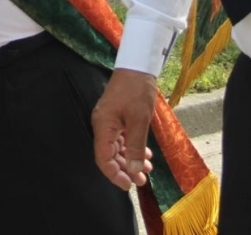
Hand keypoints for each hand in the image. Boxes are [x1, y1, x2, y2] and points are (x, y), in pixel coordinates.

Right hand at [91, 69, 156, 189]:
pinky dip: (132, 148)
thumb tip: (132, 171)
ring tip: (147, 169)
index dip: (114, 175)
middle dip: (125, 170)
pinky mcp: (117, 117)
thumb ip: (135, 147)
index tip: (129, 185)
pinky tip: (145, 154)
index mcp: (103, 127)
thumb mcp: (139, 120)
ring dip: (130, 160)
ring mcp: (109, 121)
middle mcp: (102, 126)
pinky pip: (121, 139)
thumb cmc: (137, 91)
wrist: (137, 66)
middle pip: (109, 156)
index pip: (103, 159)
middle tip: (142, 180)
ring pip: (116, 148)